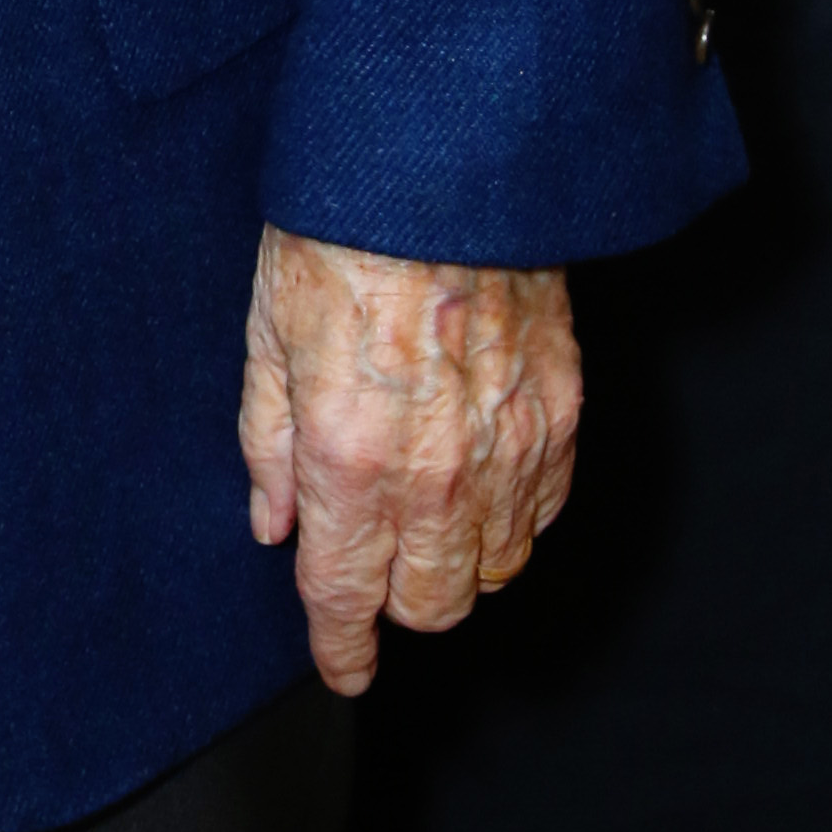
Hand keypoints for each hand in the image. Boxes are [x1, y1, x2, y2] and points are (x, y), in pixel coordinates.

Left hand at [238, 225, 580, 698]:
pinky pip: (545, 512)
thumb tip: (275, 523)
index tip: (345, 669)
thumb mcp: (268, 333)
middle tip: (373, 570)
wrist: (442, 163)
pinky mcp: (562, 415)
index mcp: (352, 458)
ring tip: (426, 518)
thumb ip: (269, 444)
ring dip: (458, 563)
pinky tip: (480, 481)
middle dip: (396, 606)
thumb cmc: (342, 232)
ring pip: (496, 569)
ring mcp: (511, 449)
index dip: (342, 650)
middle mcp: (437, 473)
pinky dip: (514, 516)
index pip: (347, 597)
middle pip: (432, 606)